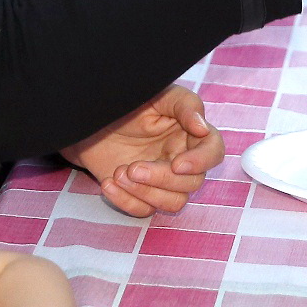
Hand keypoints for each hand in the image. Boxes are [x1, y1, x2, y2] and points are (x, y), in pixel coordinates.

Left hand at [62, 84, 222, 216]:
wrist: (93, 119)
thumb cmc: (130, 103)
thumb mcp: (158, 95)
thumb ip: (185, 106)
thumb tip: (202, 128)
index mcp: (190, 134)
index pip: (213, 151)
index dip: (201, 162)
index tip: (177, 164)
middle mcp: (181, 159)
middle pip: (191, 183)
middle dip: (161, 179)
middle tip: (133, 167)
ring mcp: (161, 180)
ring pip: (172, 202)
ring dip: (146, 192)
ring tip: (119, 173)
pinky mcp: (141, 194)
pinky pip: (144, 210)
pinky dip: (125, 201)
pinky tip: (109, 183)